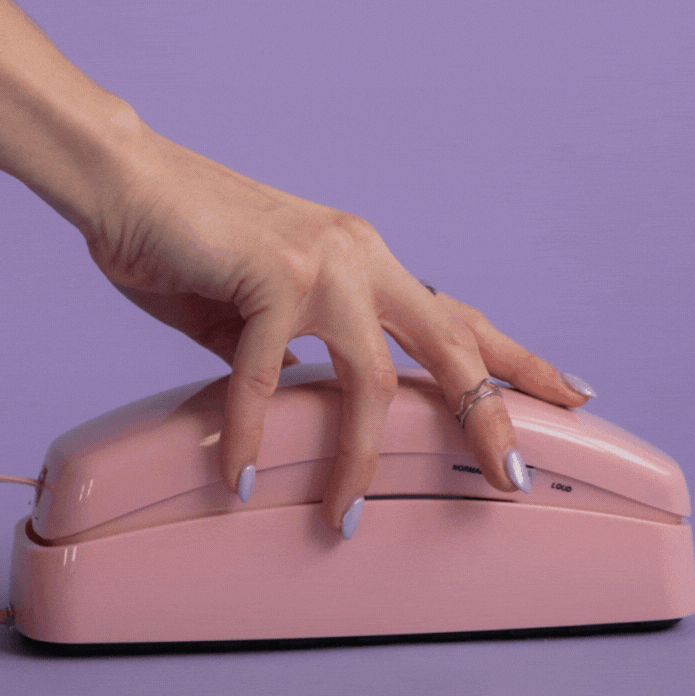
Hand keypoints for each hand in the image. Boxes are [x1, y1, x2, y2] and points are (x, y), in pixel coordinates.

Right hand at [85, 125, 591, 535]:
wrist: (125, 178)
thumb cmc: (185, 240)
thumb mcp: (255, 307)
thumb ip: (290, 350)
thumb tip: (301, 398)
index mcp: (366, 260)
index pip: (458, 318)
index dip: (516, 358)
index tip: (569, 391)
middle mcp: (362, 257)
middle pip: (455, 347)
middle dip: (492, 414)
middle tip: (514, 477)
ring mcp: (323, 264)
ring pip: (373, 379)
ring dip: (360, 458)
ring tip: (344, 517)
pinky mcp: (272, 276)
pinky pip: (266, 379)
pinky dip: (251, 435)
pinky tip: (239, 478)